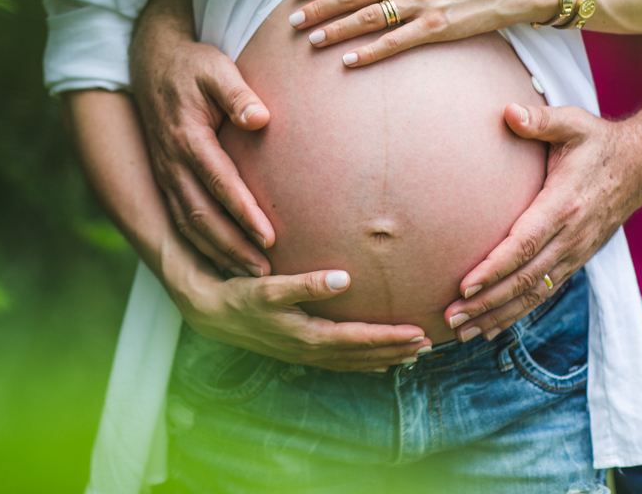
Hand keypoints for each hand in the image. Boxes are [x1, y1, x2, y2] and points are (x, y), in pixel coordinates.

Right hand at [130, 0, 275, 276]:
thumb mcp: (216, 68)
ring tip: (250, 274)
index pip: (219, 182)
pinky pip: (182, 218)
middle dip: (232, 246)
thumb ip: (238, 93)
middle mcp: (172, 162)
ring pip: (189, 223)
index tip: (270, 236)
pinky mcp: (166, 177)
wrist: (150, 61)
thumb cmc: (192, 64)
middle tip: (265, 272)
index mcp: (188, 136)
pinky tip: (224, 259)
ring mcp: (166, 172)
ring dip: (218, 252)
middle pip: (201, 215)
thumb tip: (260, 118)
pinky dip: (202, 244)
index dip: (243, 212)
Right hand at [178, 266, 431, 371]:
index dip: (390, 337)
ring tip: (412, 355)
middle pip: (363, 355)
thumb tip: (342, 278)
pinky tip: (373, 361)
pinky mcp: (298, 350)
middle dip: (396, 350)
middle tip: (429, 345)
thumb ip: (306, 283)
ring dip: (384, 358)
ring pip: (354, 362)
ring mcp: (304, 353)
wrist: (212, 313)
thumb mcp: (271, 286)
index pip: (360, 339)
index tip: (419, 333)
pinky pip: (340, 362)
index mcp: (309, 335)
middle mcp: (311, 349)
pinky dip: (362, 362)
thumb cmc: (241, 295)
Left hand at [441, 102, 641, 341]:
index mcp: (564, 205)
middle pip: (525, 278)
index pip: (525, 244)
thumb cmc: (596, 141)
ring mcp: (575, 252)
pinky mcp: (575, 260)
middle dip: (486, 301)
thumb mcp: (572, 123)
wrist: (641, 164)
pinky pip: (545, 292)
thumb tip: (509, 112)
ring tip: (461, 331)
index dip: (495, 267)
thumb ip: (540, 119)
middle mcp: (571, 236)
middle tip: (449, 316)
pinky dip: (517, 312)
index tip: (465, 285)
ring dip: (497, 314)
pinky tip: (490, 326)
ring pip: (534, 292)